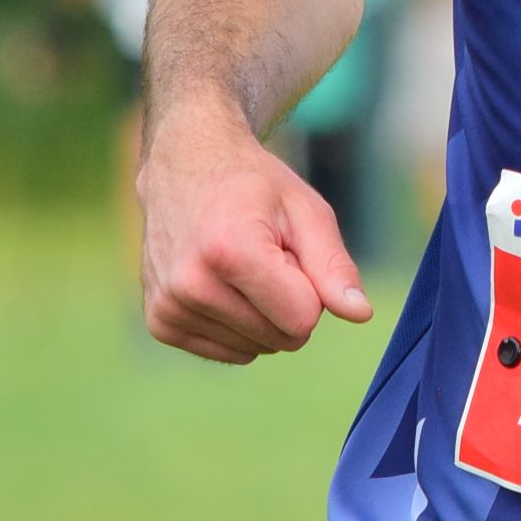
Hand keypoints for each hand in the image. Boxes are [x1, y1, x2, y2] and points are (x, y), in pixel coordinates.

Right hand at [135, 100, 372, 363]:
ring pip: (256, 349)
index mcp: (230, 250)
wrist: (184, 167)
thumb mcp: (305, 210)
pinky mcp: (159, 322)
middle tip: (263, 256)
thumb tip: (361, 314)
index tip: (287, 250)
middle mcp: (190, 283)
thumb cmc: (253, 188)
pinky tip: (220, 283)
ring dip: (261, 314)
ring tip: (240, 266)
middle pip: (281, 339)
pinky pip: (229, 353)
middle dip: (287, 302)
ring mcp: (169, 306)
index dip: (309, 287)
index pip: (303, 319)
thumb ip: (334, 265)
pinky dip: (236, 325)